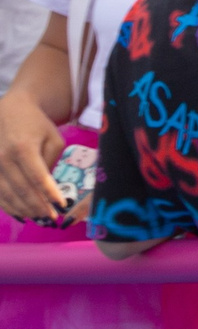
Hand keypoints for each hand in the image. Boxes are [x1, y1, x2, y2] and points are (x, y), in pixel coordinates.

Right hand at [0, 90, 66, 221]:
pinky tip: (21, 213)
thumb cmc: (36, 125)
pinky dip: (8, 206)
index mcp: (23, 148)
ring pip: (6, 195)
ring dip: (23, 210)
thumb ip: (51, 162)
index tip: (61, 206)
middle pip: (21, 190)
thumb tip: (48, 188)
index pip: (38, 177)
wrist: (9, 111)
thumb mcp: (53, 138)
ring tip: (40, 217)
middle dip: (38, 207)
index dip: (49, 194)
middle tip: (52, 218)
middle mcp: (2, 157)